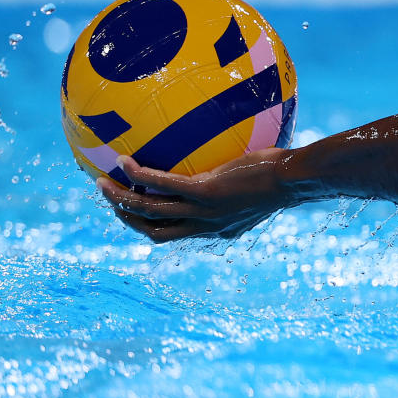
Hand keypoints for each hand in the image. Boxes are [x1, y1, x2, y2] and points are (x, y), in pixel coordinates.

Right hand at [98, 149, 294, 242]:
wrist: (296, 180)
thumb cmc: (282, 178)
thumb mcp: (259, 191)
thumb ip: (238, 187)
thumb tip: (234, 165)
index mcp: (217, 231)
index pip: (177, 237)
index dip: (151, 229)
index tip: (137, 215)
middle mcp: (207, 227)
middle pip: (153, 234)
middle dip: (127, 221)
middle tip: (110, 201)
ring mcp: (204, 211)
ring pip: (148, 212)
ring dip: (120, 200)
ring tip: (101, 182)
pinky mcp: (206, 192)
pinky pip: (162, 184)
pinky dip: (139, 175)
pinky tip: (124, 160)